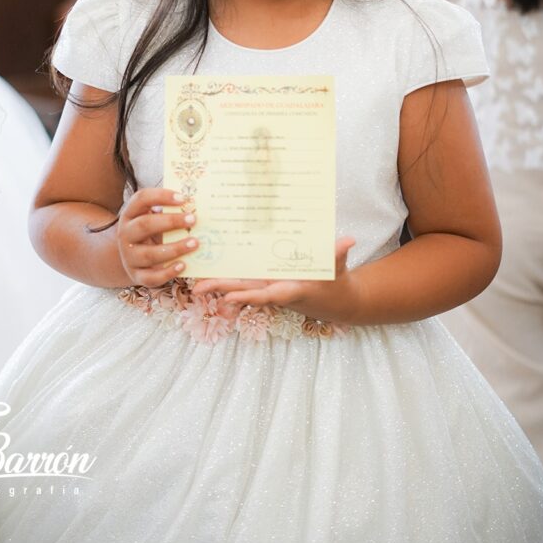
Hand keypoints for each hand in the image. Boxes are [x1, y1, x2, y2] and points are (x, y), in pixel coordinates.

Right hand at [117, 188, 197, 287]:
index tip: (183, 198)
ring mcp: (129, 257)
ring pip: (149, 254)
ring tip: (195, 243)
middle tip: (193, 219)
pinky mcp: (137, 275)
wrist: (132, 258)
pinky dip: (168, 272)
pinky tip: (183, 265)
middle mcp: (126, 234)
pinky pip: (152, 277)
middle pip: (145, 225)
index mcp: (130, 214)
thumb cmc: (151, 232)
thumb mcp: (153, 217)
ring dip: (174, 248)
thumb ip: (168, 210)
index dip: (161, 196)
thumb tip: (195, 203)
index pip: (141, 199)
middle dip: (171, 221)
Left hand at [192, 237, 355, 319]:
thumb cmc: (336, 285)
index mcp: (290, 290)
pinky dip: (229, 278)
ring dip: (219, 284)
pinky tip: (210, 273)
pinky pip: (245, 280)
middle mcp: (275, 291)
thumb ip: (338, 256)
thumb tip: (348, 240)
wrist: (336, 302)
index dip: (248, 296)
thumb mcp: (338, 271)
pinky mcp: (268, 282)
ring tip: (194, 283)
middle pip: (244, 291)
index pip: (267, 295)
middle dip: (221, 290)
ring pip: (240, 285)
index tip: (229, 297)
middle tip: (197, 289)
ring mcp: (269, 287)